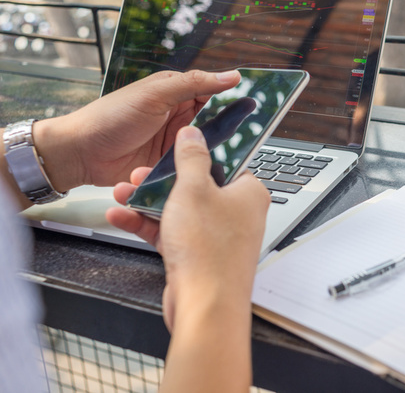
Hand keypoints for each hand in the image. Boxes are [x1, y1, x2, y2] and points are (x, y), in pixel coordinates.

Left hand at [33, 69, 240, 192]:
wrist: (80, 154)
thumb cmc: (110, 118)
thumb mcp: (155, 95)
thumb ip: (194, 84)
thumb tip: (230, 75)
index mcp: (177, 93)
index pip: (215, 91)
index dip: (235, 96)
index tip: (258, 102)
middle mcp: (179, 118)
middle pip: (216, 121)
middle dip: (230, 128)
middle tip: (249, 134)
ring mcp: (174, 143)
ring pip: (206, 146)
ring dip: (213, 151)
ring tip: (228, 156)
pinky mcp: (169, 166)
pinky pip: (191, 166)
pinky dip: (196, 168)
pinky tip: (207, 171)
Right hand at [106, 126, 269, 329]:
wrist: (205, 306)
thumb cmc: (209, 250)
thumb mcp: (194, 189)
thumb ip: (191, 158)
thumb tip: (194, 135)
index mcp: (248, 193)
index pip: (226, 163)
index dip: (199, 154)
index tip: (175, 146)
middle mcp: (236, 214)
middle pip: (197, 186)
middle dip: (162, 180)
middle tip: (139, 174)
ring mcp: (216, 237)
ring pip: (180, 210)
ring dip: (148, 201)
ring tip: (120, 192)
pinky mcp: (198, 256)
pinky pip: (171, 233)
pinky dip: (147, 225)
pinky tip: (120, 216)